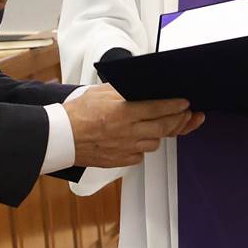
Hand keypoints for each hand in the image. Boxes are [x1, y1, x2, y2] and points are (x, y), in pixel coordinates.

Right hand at [64, 86, 201, 168]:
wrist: (60, 136)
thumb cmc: (77, 113)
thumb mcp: (100, 92)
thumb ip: (122, 90)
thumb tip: (140, 87)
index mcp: (123, 112)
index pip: (158, 108)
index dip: (175, 106)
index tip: (185, 104)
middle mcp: (127, 131)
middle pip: (163, 127)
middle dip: (179, 120)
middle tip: (186, 115)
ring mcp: (125, 148)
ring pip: (154, 143)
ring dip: (160, 134)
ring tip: (161, 125)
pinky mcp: (119, 160)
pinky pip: (139, 154)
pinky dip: (142, 147)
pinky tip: (139, 138)